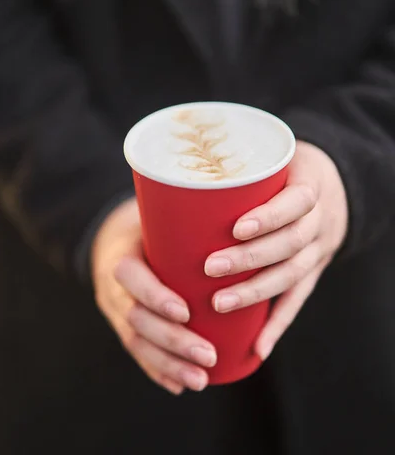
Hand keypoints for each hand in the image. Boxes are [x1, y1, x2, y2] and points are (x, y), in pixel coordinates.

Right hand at [92, 198, 216, 394]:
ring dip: (169, 364)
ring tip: (201, 380)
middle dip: (172, 341)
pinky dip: (158, 370)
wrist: (114, 239)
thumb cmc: (150, 224)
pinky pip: (137, 352)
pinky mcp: (125, 325)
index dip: (155, 296)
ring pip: (136, 342)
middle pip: (135, 319)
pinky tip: (180, 386)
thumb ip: (191, 215)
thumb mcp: (161, 213)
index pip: (131, 277)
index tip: (186, 311)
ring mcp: (117, 309)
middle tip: (209, 356)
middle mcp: (115, 286)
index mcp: (123, 254)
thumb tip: (242, 199)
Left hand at [204, 141, 347, 360]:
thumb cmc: (286, 172)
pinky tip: (258, 347)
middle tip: (210, 267)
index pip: (297, 201)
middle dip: (251, 258)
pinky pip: (298, 301)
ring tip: (221, 303)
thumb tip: (172, 176)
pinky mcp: (313, 272)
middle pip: (291, 243)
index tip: (236, 228)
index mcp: (310, 184)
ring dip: (257, 293)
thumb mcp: (275, 159)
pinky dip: (278, 325)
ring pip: (293, 275)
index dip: (270, 217)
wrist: (335, 189)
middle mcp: (319, 221)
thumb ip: (239, 170)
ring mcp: (318, 249)